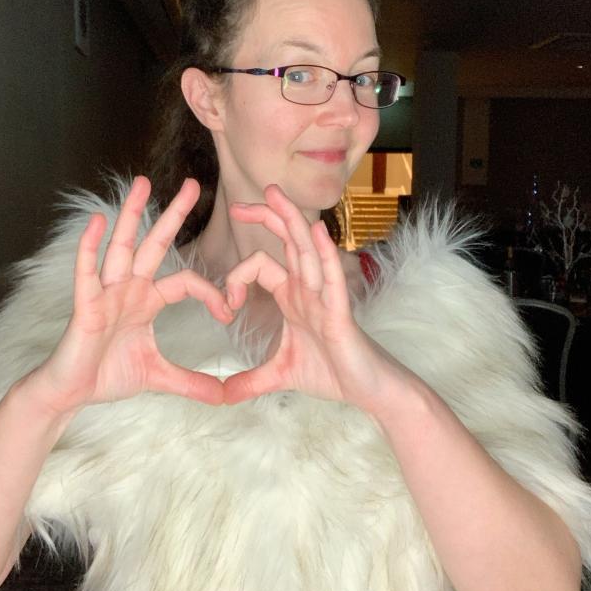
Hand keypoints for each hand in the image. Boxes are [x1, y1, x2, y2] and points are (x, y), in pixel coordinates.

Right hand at [28, 177, 231, 413]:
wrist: (72, 393)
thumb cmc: (108, 375)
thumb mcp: (159, 377)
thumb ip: (192, 383)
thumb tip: (225, 398)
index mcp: (147, 300)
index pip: (185, 282)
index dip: (210, 293)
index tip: (229, 313)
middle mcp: (128, 288)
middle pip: (155, 244)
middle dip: (174, 214)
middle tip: (195, 184)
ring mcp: (106, 293)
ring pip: (121, 247)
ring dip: (132, 215)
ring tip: (144, 183)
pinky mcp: (85, 305)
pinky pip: (87, 272)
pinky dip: (90, 247)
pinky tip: (96, 222)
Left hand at [221, 185, 391, 407]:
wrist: (368, 391)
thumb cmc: (332, 373)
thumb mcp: (280, 375)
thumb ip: (250, 381)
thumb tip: (221, 397)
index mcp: (293, 296)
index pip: (262, 264)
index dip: (237, 276)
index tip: (227, 308)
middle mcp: (308, 289)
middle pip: (287, 241)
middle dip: (264, 218)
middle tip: (237, 204)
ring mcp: (325, 297)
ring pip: (306, 250)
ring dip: (290, 220)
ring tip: (274, 193)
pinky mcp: (340, 312)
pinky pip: (332, 278)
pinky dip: (325, 253)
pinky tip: (317, 231)